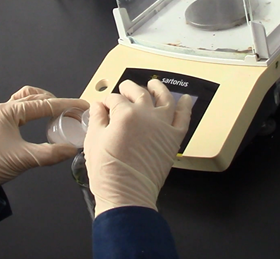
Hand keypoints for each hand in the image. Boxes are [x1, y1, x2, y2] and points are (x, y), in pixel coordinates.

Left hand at [0, 86, 88, 192]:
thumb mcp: (24, 159)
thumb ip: (50, 153)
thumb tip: (72, 149)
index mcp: (8, 112)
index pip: (43, 105)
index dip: (65, 105)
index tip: (82, 106)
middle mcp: (5, 108)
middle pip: (37, 98)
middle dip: (57, 103)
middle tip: (74, 112)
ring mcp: (2, 114)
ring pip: (28, 99)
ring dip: (45, 102)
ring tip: (60, 111)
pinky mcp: (3, 123)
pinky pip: (22, 108)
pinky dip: (36, 108)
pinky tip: (43, 116)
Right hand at [83, 79, 192, 216]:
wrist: (127, 196)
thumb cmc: (109, 173)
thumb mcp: (93, 141)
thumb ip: (97, 119)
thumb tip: (98, 107)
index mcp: (124, 114)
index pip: (114, 99)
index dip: (107, 101)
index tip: (104, 106)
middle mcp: (146, 115)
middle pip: (138, 93)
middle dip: (129, 88)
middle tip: (124, 88)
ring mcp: (162, 126)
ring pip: (164, 98)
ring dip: (159, 88)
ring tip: (154, 83)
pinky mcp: (174, 139)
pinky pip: (184, 118)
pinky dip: (186, 107)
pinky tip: (186, 99)